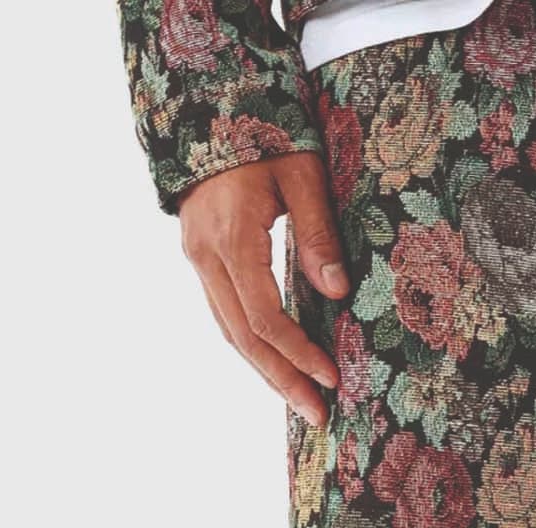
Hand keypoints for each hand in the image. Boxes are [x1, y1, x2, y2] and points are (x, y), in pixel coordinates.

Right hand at [179, 153, 349, 425]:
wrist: (208, 103)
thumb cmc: (263, 130)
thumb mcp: (302, 173)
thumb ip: (319, 233)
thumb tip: (337, 292)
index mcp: (231, 238)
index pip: (265, 316)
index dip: (298, 352)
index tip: (332, 377)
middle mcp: (206, 256)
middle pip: (243, 337)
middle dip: (282, 380)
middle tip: (317, 416)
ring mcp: (198, 258)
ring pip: (230, 330)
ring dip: (266, 370)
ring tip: (301, 401)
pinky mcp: (201, 256)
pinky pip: (226, 313)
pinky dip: (252, 344)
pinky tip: (278, 364)